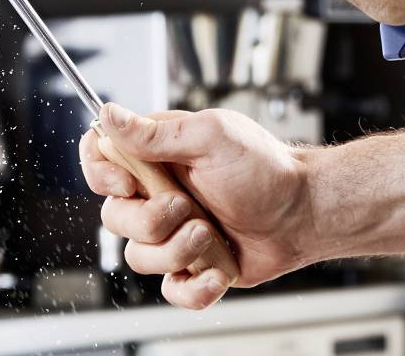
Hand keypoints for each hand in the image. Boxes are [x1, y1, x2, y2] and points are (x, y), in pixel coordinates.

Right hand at [79, 105, 314, 308]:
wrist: (303, 211)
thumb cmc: (265, 166)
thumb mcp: (211, 136)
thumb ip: (156, 132)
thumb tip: (108, 114)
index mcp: (157, 156)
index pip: (101, 160)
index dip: (101, 175)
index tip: (127, 184)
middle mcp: (159, 194)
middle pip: (115, 217)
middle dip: (150, 220)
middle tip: (187, 207)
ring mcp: (173, 233)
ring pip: (139, 257)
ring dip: (176, 250)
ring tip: (209, 235)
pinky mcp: (192, 266)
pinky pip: (171, 290)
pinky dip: (194, 288)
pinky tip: (218, 271)